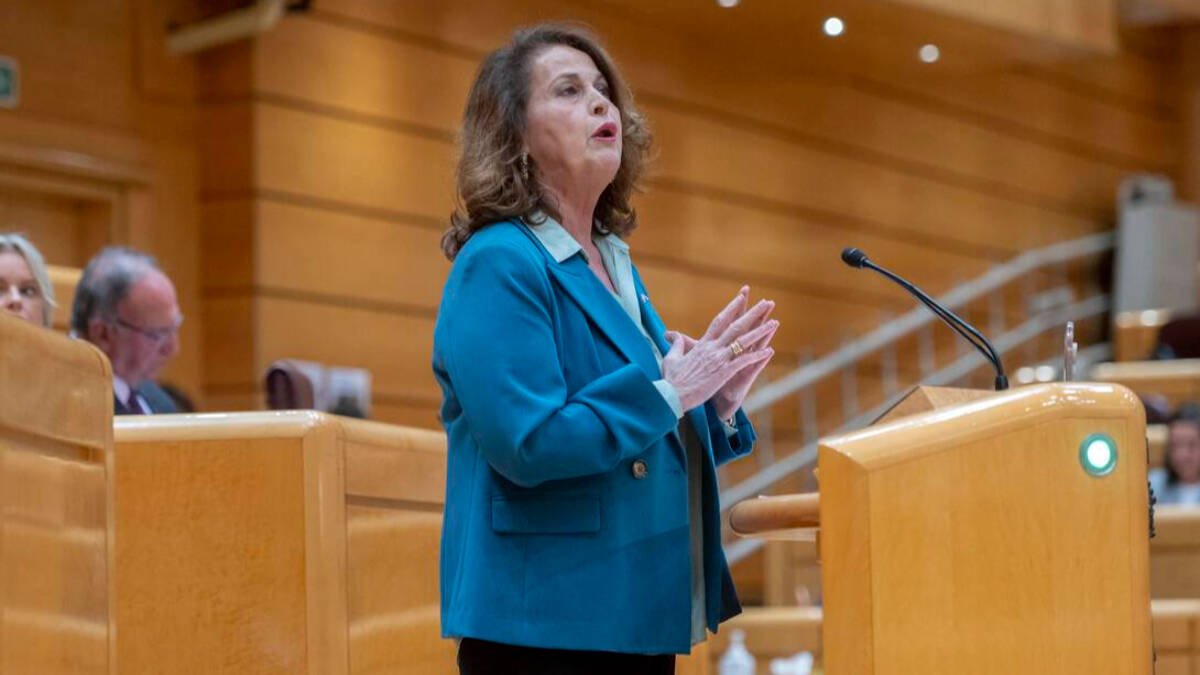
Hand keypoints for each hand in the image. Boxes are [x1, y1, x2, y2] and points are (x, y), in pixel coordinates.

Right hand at [661, 286, 776, 412]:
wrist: (671, 396)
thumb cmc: (671, 379)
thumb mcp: (671, 358)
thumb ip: (676, 345)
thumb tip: (672, 334)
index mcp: (702, 345)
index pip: (719, 321)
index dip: (732, 308)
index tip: (742, 298)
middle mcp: (712, 348)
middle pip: (736, 326)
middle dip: (752, 313)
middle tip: (766, 303)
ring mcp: (719, 360)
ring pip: (743, 341)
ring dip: (761, 331)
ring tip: (775, 322)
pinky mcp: (723, 373)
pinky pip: (744, 361)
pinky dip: (757, 356)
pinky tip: (769, 351)